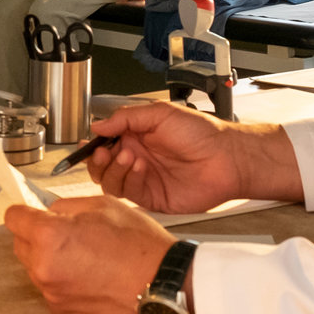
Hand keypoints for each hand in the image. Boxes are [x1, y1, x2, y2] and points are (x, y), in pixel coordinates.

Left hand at [5, 196, 173, 313]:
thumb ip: (65, 206)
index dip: (25, 211)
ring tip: (83, 254)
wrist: (163, 284)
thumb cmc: (138, 243)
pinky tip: (87, 273)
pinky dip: (61, 279)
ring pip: (34, 267)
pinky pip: (50, 287)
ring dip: (48, 258)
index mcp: (49, 235)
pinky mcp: (62, 311)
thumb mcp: (102, 205)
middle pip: (20, 244)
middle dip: (36, 234)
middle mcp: (43, 267)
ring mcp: (52, 292)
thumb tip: (48, 211)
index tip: (33, 212)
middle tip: (67, 231)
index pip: (14, 218)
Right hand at [85, 101, 301, 212]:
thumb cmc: (201, 133)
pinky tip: (139, 167)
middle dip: (98, 160)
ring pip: (111, 182)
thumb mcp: (160, 114)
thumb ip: (126, 118)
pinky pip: (128, 194)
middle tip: (104, 153)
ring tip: (128, 157)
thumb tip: (98, 124)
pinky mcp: (151, 198)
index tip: (88, 141)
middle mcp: (137, 158)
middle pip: (102, 166)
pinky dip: (128, 180)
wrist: (225, 158)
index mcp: (137, 137)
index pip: (105, 143)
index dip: (94, 144)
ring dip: (113, 170)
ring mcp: (143, 180)